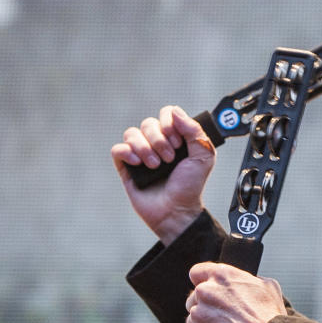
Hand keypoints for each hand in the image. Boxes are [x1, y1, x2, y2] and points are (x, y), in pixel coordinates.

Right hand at [111, 105, 215, 244]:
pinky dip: (127, 153)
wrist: (176, 211)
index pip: (167, 114)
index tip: (179, 142)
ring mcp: (141, 154)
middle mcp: (157, 143)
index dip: (169, 123)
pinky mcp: (126, 167)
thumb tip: (174, 111)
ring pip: (132, 133)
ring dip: (144, 148)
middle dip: (159, 140)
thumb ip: (194, 130)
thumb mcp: (204, 156)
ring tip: (156, 166)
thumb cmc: (191, 186)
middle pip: (149, 123)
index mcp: (176, 138)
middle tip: (169, 159)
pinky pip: (118, 149)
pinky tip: (138, 164)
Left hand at [185, 262, 288, 322]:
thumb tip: (244, 283)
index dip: (203, 282)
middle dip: (206, 307)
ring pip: (193, 319)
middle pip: (193, 298)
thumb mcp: (267, 287)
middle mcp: (206, 291)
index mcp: (222, 276)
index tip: (209, 291)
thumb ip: (248, 280)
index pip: (196, 273)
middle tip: (225, 318)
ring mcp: (199, 314)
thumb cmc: (270, 316)